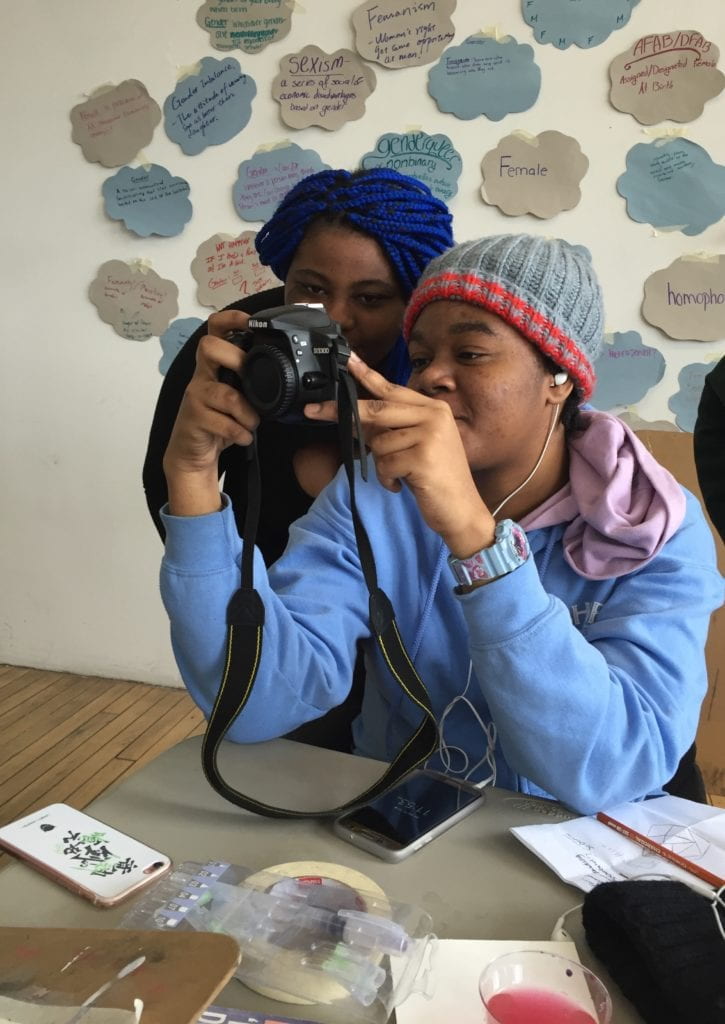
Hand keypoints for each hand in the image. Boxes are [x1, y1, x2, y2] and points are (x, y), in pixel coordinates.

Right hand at [163, 310, 259, 515]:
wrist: (192, 452)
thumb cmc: (219, 420)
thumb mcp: (238, 396)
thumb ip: (252, 382)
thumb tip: (287, 375)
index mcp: (214, 365)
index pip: (215, 329)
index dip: (231, 319)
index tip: (251, 322)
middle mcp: (201, 375)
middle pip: (208, 347)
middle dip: (236, 359)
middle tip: (251, 379)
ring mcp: (195, 395)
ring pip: (225, 394)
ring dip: (248, 414)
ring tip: (252, 424)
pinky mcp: (193, 417)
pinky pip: (224, 422)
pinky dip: (240, 433)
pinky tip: (243, 437)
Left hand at [306, 354, 495, 556]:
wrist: (462, 510)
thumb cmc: (437, 479)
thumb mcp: (416, 446)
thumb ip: (390, 429)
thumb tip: (354, 417)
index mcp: (433, 409)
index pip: (392, 389)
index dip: (367, 375)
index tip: (347, 360)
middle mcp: (434, 416)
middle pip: (377, 409)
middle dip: (343, 413)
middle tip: (314, 410)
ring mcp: (430, 435)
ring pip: (379, 443)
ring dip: (382, 465)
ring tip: (401, 475)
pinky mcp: (423, 457)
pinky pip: (385, 465)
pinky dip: (388, 480)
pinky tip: (403, 486)